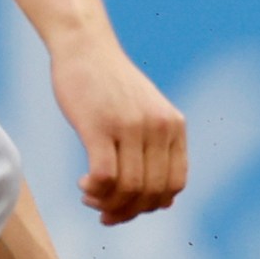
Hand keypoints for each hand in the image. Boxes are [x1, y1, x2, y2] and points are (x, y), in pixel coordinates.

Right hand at [50, 38, 186, 224]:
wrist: (85, 46)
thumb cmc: (110, 84)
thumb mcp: (146, 113)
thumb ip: (157, 150)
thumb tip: (165, 202)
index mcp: (174, 126)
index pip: (175, 185)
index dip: (152, 206)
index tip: (128, 206)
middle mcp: (158, 127)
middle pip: (152, 192)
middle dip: (127, 212)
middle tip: (104, 212)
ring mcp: (131, 126)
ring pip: (130, 188)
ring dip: (108, 204)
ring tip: (90, 197)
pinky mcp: (100, 126)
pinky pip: (105, 176)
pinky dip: (95, 190)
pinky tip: (84, 184)